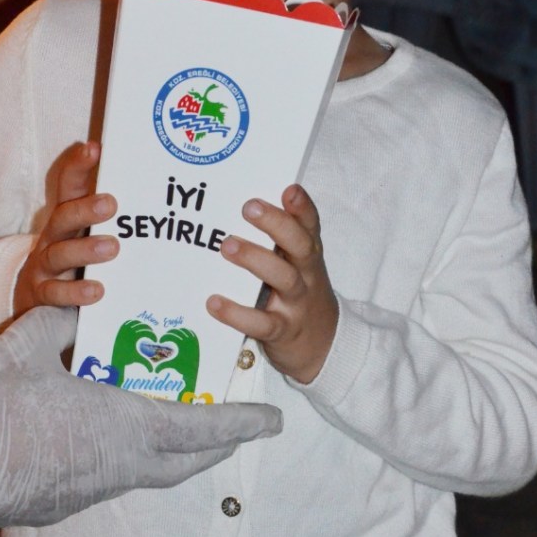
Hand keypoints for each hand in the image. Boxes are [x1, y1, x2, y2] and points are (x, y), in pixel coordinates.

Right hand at [0, 308, 283, 531]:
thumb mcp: (28, 343)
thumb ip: (62, 322)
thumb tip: (81, 306)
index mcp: (120, 427)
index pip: (200, 426)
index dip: (240, 422)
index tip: (273, 420)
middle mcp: (114, 467)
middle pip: (183, 461)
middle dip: (216, 444)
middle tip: (238, 427)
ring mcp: (84, 493)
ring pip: (144, 474)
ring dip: (168, 453)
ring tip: (175, 426)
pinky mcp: (55, 504)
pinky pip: (105, 480)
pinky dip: (122, 461)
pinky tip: (103, 443)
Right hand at [13, 141, 116, 313]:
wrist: (34, 300)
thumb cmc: (75, 261)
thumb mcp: (88, 234)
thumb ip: (113, 218)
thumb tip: (156, 195)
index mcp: (66, 219)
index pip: (69, 187)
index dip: (78, 167)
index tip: (93, 148)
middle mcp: (53, 238)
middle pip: (63, 217)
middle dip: (85, 209)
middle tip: (111, 203)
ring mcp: (44, 266)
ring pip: (60, 254)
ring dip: (85, 249)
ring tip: (112, 246)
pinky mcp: (43, 295)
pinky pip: (56, 293)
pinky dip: (76, 292)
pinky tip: (97, 290)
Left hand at [207, 185, 337, 384]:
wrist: (323, 347)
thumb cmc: (298, 296)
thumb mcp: (296, 268)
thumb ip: (276, 243)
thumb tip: (231, 209)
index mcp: (308, 255)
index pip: (310, 226)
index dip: (302, 207)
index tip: (289, 189)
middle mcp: (306, 276)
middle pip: (299, 245)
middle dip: (277, 224)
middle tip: (249, 207)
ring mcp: (296, 304)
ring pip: (283, 278)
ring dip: (255, 259)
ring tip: (227, 245)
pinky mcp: (282, 331)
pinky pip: (261, 322)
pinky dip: (237, 313)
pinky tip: (213, 302)